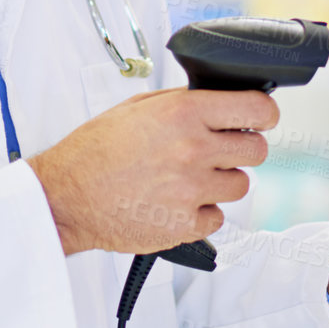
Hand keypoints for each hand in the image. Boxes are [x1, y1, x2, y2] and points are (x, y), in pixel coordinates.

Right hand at [29, 88, 279, 256]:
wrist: (66, 197)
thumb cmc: (93, 152)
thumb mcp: (135, 108)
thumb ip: (181, 102)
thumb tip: (217, 102)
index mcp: (182, 113)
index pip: (256, 109)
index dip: (263, 114)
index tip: (259, 119)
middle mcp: (192, 149)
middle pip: (257, 150)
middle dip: (242, 149)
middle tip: (219, 152)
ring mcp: (191, 190)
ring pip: (240, 185)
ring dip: (220, 182)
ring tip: (187, 179)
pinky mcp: (185, 225)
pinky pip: (218, 218)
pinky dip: (201, 213)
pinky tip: (175, 202)